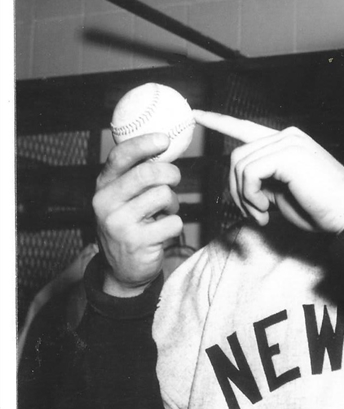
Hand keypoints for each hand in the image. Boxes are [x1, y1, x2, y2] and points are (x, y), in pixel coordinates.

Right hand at [92, 133, 183, 296]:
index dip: (144, 144)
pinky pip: (173, 221)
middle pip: (148, 173)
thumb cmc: (131, 223)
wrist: (123, 269)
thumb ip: (138, 174)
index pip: (120, 156)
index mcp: (103, 185)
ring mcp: (119, 223)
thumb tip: (165, 145)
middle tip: (173, 181)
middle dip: (170, 173)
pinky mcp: (136, 241)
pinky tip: (162, 231)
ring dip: (172, 203)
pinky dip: (174, 225)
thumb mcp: (124, 197)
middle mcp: (105, 202)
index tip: (165, 139)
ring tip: (163, 212)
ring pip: (163, 195)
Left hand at [193, 110, 343, 232]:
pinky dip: (250, 195)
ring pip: (239, 164)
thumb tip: (242, 182)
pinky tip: (265, 208)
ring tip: (262, 214)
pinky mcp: (288, 154)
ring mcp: (289, 142)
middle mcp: (288, 136)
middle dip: (237, 189)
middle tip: (254, 214)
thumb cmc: (321, 209)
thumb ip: (264, 179)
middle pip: (237, 155)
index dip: (220, 121)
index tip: (197, 115)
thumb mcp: (283, 192)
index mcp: (288, 142)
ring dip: (244, 196)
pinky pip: (249, 172)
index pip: (246, 128)